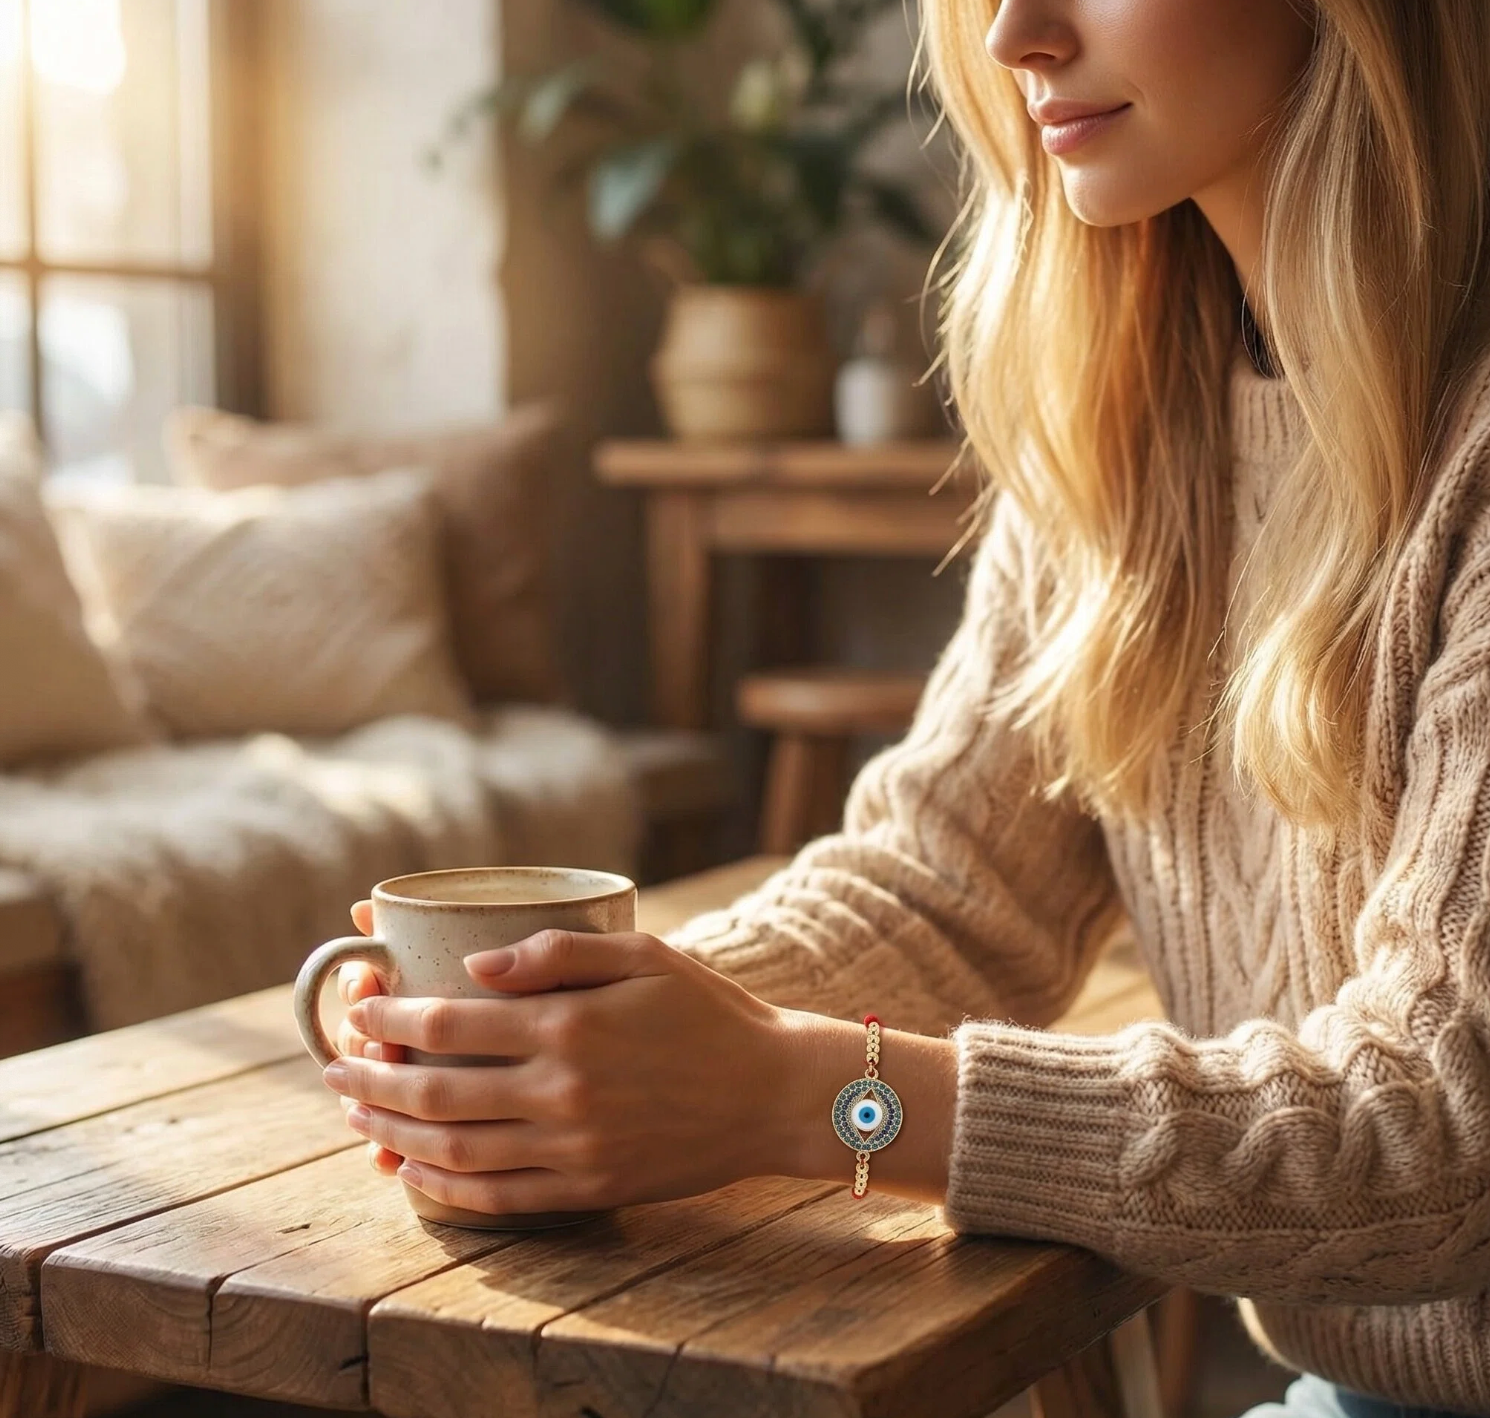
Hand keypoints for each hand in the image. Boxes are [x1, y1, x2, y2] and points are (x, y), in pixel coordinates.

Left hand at [320, 918, 814, 1215]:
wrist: (774, 1093)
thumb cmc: (710, 1012)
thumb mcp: (645, 955)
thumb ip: (558, 952)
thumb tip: (475, 964)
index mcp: (569, 1024)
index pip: (450, 1021)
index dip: (392, 1016)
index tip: (360, 1008)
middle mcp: (561, 1090)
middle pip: (435, 1092)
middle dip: (371, 1080)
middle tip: (336, 1070)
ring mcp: (573, 1146)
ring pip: (454, 1150)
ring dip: (392, 1135)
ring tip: (358, 1120)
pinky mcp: (589, 1187)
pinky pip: (496, 1197)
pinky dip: (442, 1187)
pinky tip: (414, 1170)